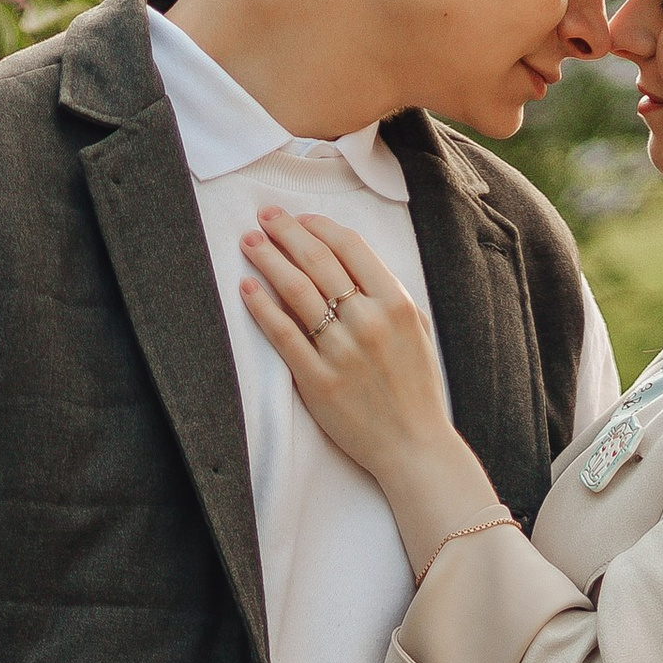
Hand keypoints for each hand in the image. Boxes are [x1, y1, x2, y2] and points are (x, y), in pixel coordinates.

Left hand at [238, 206, 480, 530]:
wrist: (414, 445)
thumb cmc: (415, 387)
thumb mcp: (416, 329)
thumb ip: (386, 294)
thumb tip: (345, 258)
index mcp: (396, 303)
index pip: (350, 246)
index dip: (318, 226)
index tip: (299, 218)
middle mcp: (369, 321)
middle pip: (318, 260)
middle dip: (286, 232)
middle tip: (264, 216)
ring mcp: (342, 351)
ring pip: (296, 290)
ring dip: (268, 259)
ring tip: (250, 242)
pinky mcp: (318, 381)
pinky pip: (283, 334)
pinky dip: (262, 307)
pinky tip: (247, 288)